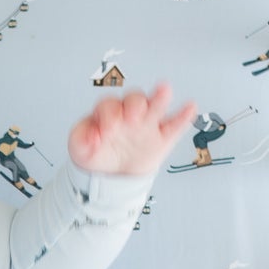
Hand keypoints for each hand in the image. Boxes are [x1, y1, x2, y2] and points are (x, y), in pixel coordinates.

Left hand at [67, 82, 196, 178]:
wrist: (113, 176)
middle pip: (134, 99)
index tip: (106, 132)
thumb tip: (91, 136)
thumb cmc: (97, 153)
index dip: (108, 115)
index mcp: (108, 111)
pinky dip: (183, 116)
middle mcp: (129, 112)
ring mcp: (148, 123)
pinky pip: (175, 125)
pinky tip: (189, 108)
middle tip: (131, 118)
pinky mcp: (163, 137)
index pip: (109, 105)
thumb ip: (80, 137)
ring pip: (156, 105)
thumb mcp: (79, 147)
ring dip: (159, 99)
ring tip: (164, 91)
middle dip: (133, 105)